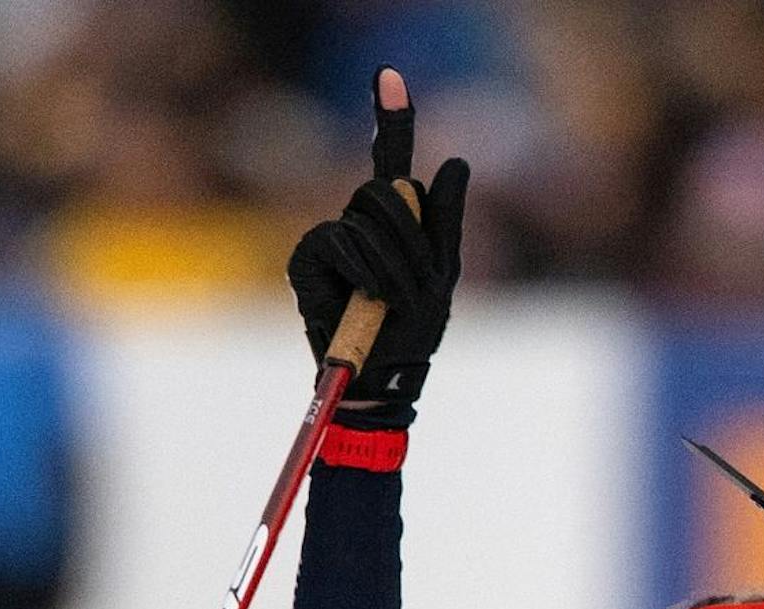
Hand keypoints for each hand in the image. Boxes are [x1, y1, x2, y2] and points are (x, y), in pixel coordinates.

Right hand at [286, 66, 468, 428]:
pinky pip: (339, 241)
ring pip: (367, 218)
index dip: (390, 118)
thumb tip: (457, 161)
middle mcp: (358, 223)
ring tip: (393, 302)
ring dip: (393, 265)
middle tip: (415, 285)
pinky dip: (363, 271)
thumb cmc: (413, 333)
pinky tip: (366, 297)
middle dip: (410, 238)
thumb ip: (446, 221)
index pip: (389, 161)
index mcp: (393, 224)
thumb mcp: (442, 277)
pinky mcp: (306, 258)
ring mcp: (329, 239)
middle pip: (384, 189)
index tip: (389, 75)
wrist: (383, 378)